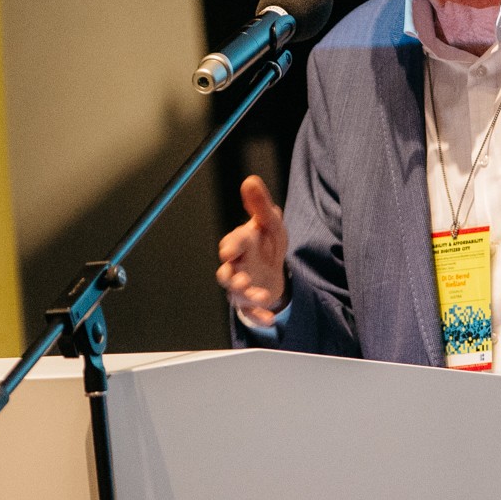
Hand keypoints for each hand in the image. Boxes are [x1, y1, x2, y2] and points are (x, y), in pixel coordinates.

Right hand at [216, 175, 287, 326]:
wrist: (274, 268)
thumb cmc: (267, 242)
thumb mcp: (270, 222)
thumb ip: (260, 204)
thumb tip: (250, 180)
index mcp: (240, 245)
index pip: (230, 246)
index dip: (230, 247)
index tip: (230, 250)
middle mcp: (236, 267)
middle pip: (226, 274)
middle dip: (232, 277)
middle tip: (241, 277)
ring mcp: (242, 286)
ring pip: (236, 294)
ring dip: (246, 295)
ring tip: (260, 294)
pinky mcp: (251, 302)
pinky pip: (250, 313)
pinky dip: (258, 317)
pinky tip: (270, 319)